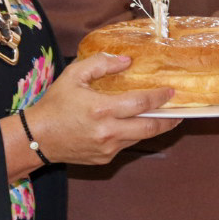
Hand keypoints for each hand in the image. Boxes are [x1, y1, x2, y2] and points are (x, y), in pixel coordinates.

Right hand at [17, 53, 179, 169]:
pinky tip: (135, 125)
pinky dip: (133, 134)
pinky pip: (126, 144)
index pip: (141, 103)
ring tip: (164, 117)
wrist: (37, 138)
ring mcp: (108, 148)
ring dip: (154, 127)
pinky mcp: (105, 158)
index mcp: (102, 109)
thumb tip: (126, 61)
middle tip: (181, 112)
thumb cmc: (55, 105)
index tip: (172, 91)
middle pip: (150, 127)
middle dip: (170, 119)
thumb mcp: (73, 75)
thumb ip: (100, 64)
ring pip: (140, 137)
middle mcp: (108, 131)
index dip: (160, 97)